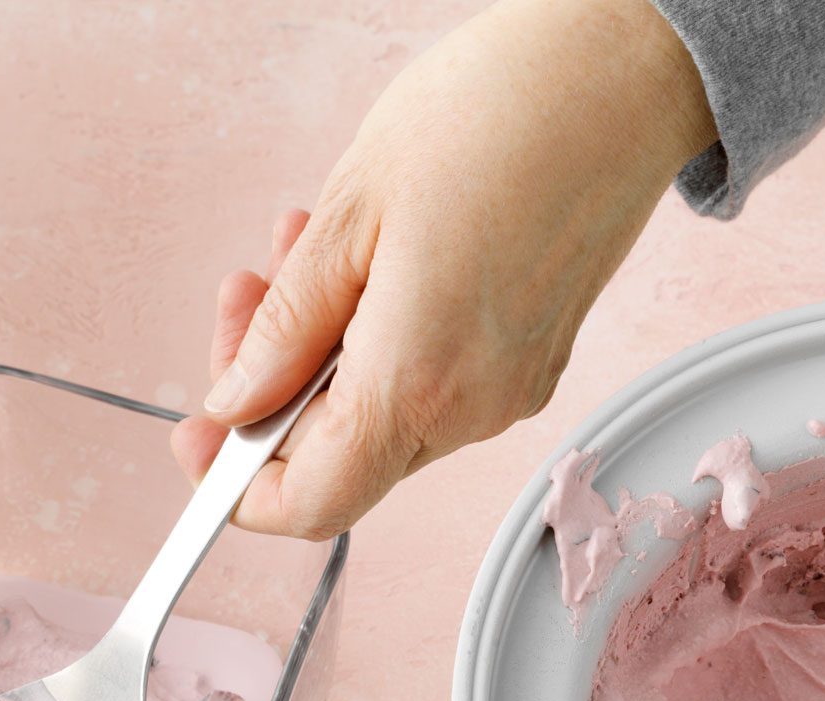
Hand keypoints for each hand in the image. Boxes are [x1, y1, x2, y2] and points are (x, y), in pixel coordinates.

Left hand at [169, 0, 714, 537]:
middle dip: (273, 391)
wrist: (623, 75)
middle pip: (342, 459)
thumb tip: (240, 401)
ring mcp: (512, 387)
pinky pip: (434, 383)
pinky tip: (372, 260)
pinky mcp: (534, 358)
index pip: (312, 501)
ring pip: (384, 417)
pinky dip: (380, 341)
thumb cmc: (501, 115)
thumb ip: (288, 326)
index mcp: (421, 381)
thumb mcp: (352, 212)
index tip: (200, 437)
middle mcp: (475, 407)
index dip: (238, 488)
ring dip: (324, 353)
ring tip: (308, 247)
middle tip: (247, 295)